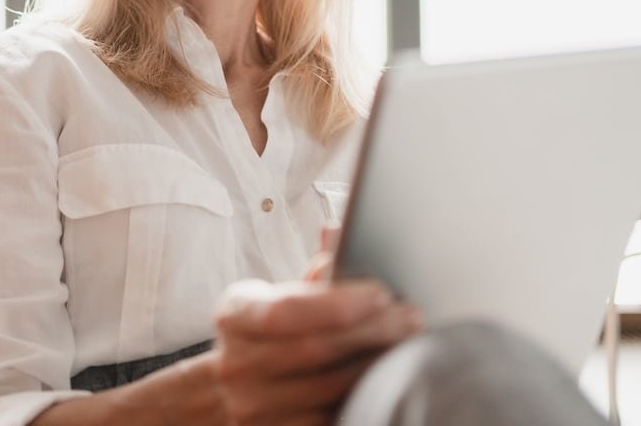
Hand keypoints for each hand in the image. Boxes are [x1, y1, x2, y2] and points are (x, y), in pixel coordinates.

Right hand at [211, 276, 423, 425]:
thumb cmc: (268, 333)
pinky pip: (328, 419)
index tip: (382, 293)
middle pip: (313, 350)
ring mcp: (252, 407)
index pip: (285, 311)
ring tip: (407, 346)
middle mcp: (236, 363)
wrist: (229, 389)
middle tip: (411, 318)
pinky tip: (386, 379)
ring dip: (375, 366)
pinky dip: (362, 397)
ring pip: (328, 389)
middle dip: (371, 332)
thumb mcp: (276, 296)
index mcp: (236, 315)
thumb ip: (312, 273)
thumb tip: (340, 232)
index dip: (336, 303)